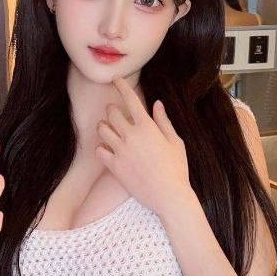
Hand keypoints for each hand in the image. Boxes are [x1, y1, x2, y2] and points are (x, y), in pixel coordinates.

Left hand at [94, 76, 191, 216]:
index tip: (116, 79)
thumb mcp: (175, 142)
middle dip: (112, 109)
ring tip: (110, 130)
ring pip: (101, 129)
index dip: (121, 86)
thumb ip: (163, 121)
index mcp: (147, 127)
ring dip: (104, 126)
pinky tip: (108, 149)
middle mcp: (131, 135)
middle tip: (115, 112)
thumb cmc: (176, 169)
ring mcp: (120, 151)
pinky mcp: (114, 166)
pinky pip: (99, 150)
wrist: (169, 196)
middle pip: (111, 112)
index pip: (130, 99)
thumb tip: (157, 104)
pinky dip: (102, 147)